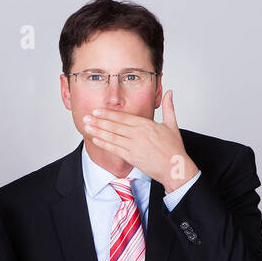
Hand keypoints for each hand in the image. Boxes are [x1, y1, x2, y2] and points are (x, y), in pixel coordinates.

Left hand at [81, 90, 198, 190]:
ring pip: (112, 137)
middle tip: (86, 117)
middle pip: (114, 126)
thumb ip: (168, 107)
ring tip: (86, 126)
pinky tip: (95, 140)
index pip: (123, 117)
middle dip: (98, 121)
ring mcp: (134, 146)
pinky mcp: (132, 157)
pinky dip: (104, 144)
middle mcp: (138, 134)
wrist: (175, 168)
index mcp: (146, 124)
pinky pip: (114, 149)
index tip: (97, 110)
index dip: (108, 114)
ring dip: (98, 131)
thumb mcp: (172, 124)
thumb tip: (170, 92)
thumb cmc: (174, 148)